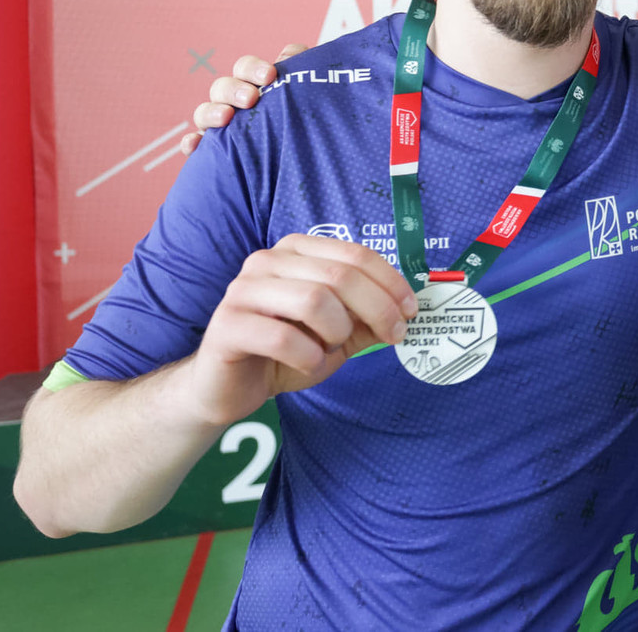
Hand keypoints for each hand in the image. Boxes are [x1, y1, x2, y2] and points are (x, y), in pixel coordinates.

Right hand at [179, 44, 307, 154]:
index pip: (245, 68)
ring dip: (211, 112)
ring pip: (203, 113)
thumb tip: (293, 51)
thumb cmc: (303, 121)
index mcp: (252, 85)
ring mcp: (219, 127)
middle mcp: (232, 103)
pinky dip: (191, 142)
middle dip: (234, 90)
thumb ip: (301, 71)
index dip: (253, 69)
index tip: (270, 75)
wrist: (302, 162)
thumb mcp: (307, 97)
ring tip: (226, 117)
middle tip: (251, 98)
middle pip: (222, 88)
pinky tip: (194, 145)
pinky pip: (195, 146)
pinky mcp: (212, 152)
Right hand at [183, 234, 417, 425]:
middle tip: (393, 336)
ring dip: (336, 332)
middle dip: (377, 309)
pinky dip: (308, 356)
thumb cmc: (287, 352)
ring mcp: (243, 290)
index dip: (391, 282)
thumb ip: (368, 318)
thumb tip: (409, 309)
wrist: (230, 387)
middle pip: (340, 276)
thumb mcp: (338, 334)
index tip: (411, 311)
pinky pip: (282, 338)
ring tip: (330, 348)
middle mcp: (267, 261)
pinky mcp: (226, 324)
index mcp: (297, 251)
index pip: (355, 254)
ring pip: (313, 301)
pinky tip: (307, 363)